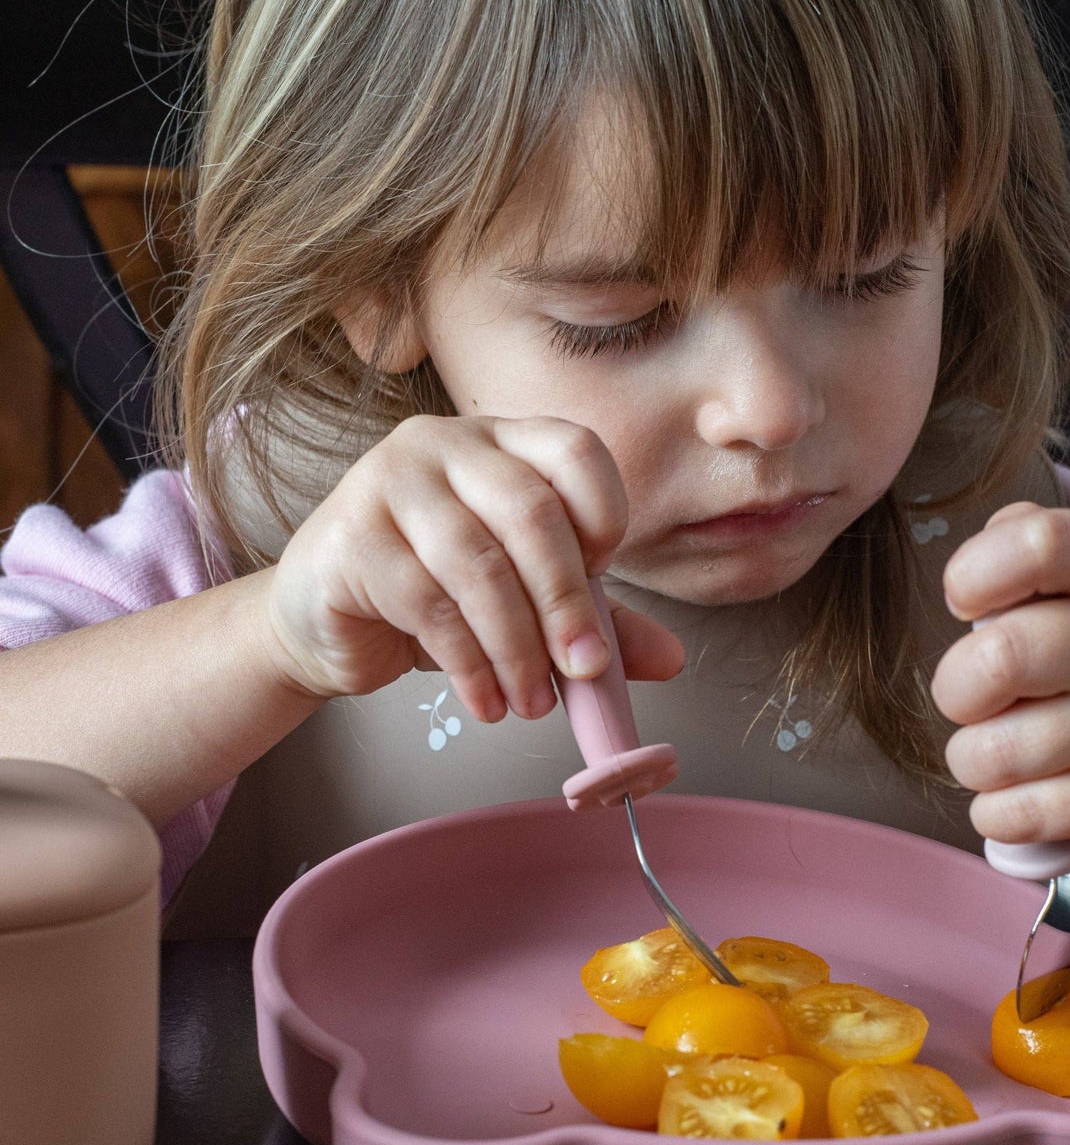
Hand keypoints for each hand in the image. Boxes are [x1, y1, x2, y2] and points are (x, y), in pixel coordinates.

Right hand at [261, 414, 684, 720]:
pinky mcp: (350, 535)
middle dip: (568, 603)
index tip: (604, 583)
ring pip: (479, 565)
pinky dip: (469, 664)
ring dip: (518, 648)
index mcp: (503, 441)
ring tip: (532, 703)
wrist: (323, 622)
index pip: (576, 450)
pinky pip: (427, 603)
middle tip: (584, 671)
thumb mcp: (525, 604)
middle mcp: (447, 444)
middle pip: (532, 511)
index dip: (604, 518)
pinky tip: (486, 701)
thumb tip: (673, 659)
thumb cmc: (433, 597)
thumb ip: (597, 619)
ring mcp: (390, 481)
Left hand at [930, 502, 1069, 856]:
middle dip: (956, 690)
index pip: (1038, 545)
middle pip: (998, 659)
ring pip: (995, 751)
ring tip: (999, 755)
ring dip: (973, 761)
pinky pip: (1019, 813)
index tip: (967, 606)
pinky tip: (1019, 799)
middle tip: (971, 701)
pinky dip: (996, 813)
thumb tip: (966, 580)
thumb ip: (1024, 548)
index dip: (973, 575)